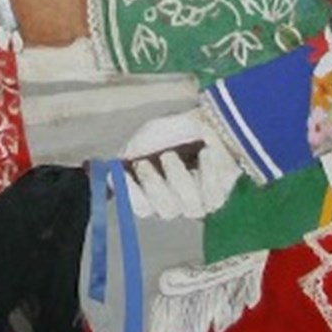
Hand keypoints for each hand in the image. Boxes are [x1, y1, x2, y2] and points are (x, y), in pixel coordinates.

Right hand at [119, 109, 241, 220]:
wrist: (212, 120)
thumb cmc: (177, 131)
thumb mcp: (147, 137)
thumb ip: (130, 154)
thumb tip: (111, 171)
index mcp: (153, 193)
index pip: (140, 206)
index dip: (129, 194)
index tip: (118, 174)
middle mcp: (176, 203)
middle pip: (165, 211)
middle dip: (152, 186)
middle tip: (144, 163)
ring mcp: (199, 203)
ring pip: (189, 205)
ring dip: (177, 176)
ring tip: (171, 152)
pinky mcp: (220, 196)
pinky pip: (211, 192)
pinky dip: (206, 170)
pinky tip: (205, 152)